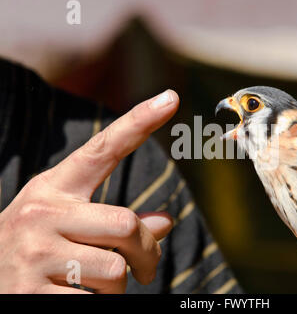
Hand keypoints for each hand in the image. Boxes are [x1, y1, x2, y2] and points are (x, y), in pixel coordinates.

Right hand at [0, 90, 178, 292]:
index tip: (171, 98)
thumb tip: (166, 221)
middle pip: (126, 224)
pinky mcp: (29, 292)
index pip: (103, 149)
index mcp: (54, 189)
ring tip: (94, 285)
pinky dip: (99, 304)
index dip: (139, 122)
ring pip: (116, 269)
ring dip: (120, 286)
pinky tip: (74, 298)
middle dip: (146, 253)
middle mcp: (41, 212)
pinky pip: (95, 300)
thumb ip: (115, 222)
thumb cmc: (38, 250)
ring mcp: (33, 252)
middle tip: (145, 269)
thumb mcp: (70, 226)